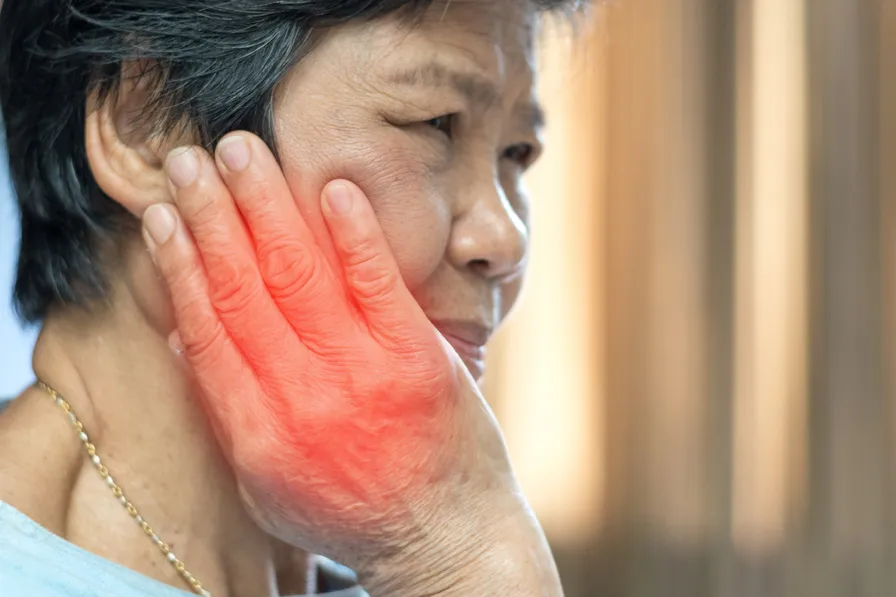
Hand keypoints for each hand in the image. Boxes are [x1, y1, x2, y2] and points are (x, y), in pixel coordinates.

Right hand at [142, 133, 519, 580]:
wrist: (443, 535)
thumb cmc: (349, 507)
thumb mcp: (266, 480)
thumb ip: (225, 410)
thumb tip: (181, 337)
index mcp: (257, 428)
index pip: (206, 327)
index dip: (179, 265)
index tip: (161, 215)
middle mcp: (302, 397)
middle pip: (244, 287)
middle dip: (211, 216)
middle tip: (187, 158)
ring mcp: (363, 374)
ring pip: (300, 272)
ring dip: (265, 204)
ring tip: (238, 150)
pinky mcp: (417, 358)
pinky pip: (379, 283)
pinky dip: (355, 232)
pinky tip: (334, 187)